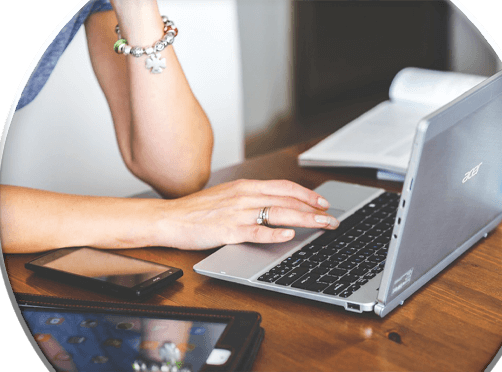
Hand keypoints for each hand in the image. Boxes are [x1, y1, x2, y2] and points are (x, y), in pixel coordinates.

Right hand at [153, 179, 339, 249]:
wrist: (169, 218)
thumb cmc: (197, 210)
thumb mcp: (228, 196)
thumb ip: (251, 198)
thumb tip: (275, 205)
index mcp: (246, 186)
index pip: (284, 187)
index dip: (307, 194)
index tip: (322, 202)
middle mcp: (245, 196)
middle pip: (287, 200)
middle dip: (314, 210)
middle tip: (332, 219)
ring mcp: (237, 213)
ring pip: (278, 213)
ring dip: (304, 219)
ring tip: (322, 225)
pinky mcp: (228, 230)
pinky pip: (255, 231)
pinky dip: (274, 233)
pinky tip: (288, 236)